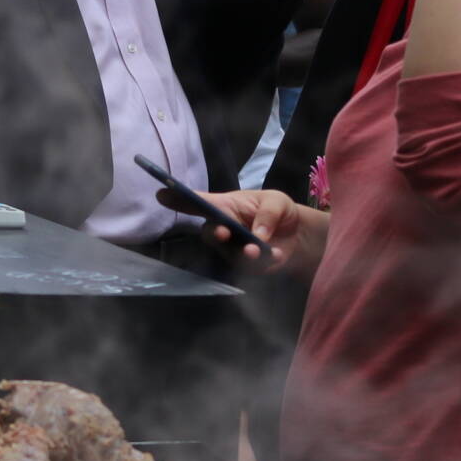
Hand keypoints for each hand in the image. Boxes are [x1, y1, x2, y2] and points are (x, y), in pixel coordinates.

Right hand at [168, 187, 326, 276]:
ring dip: (241, 252)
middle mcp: (223, 228)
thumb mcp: (278, 202)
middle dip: (214, 233)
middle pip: (208, 232)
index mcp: (225, 206)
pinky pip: (248, 267)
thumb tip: (258, 233)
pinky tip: (276, 254)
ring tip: (256, 248)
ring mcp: (232, 249)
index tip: (162, 193)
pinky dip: (264, 260)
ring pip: (228, 253)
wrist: (298, 235)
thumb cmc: (280, 211)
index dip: (179, 199)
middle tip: (224, 232)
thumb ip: (268, 214)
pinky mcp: (245, 266)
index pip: (199, 203)